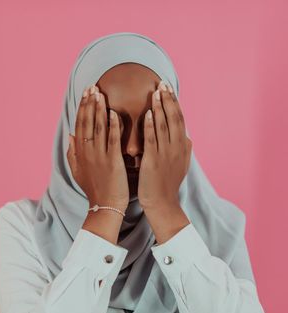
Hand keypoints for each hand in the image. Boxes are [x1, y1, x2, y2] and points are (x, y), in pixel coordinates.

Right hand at [67, 84, 128, 210]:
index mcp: (80, 152)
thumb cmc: (94, 189)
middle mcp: (87, 151)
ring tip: (100, 94)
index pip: (80, 125)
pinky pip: (111, 140)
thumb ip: (72, 152)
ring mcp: (99, 156)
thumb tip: (70, 136)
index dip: (82, 108)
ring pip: (97, 128)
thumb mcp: (78, 171)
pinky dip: (112, 126)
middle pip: (86, 122)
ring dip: (98, 109)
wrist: (105, 206)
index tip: (85, 94)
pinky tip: (113, 112)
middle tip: (92, 87)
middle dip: (89, 103)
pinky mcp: (112, 161)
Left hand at [138, 80, 192, 211]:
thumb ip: (183, 149)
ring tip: (156, 92)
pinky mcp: (153, 160)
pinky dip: (152, 125)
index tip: (169, 88)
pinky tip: (149, 112)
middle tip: (163, 83)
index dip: (174, 103)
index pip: (179, 119)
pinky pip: (153, 139)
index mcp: (182, 146)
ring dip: (160, 107)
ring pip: (164, 125)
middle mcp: (176, 147)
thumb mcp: (180, 164)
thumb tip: (187, 136)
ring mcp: (166, 154)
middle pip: (174, 118)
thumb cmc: (166, 184)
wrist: (162, 204)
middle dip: (168, 100)